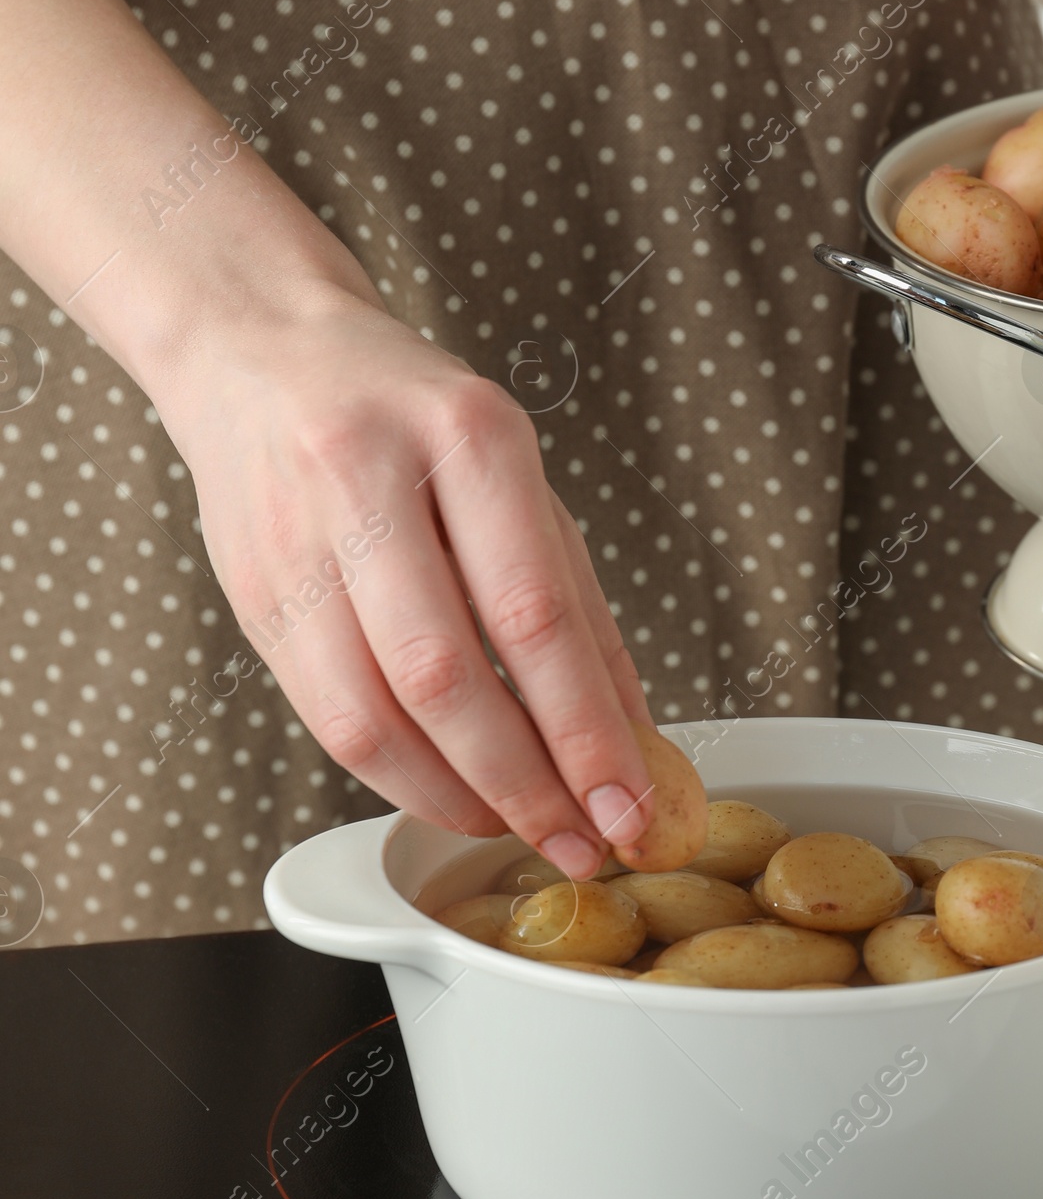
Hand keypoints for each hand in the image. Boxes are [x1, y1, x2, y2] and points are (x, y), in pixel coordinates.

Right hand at [159, 287, 652, 877]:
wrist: (263, 355)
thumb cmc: (414, 424)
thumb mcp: (518, 480)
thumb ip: (578, 607)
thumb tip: (636, 739)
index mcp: (467, 436)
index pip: (533, 614)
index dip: (585, 730)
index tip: (631, 806)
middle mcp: (370, 480)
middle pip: (448, 677)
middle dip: (526, 784)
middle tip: (583, 842)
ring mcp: (297, 539)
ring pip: (374, 714)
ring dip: (458, 796)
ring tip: (522, 829)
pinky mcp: (251, 594)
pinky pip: (327, 718)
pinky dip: (399, 776)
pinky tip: (452, 792)